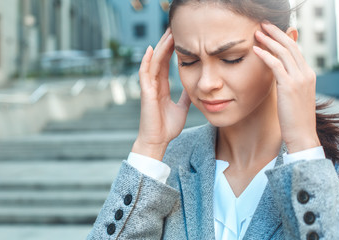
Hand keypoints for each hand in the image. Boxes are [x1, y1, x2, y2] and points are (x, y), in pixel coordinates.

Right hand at [132, 28, 190, 159]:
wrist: (158, 141)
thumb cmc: (167, 127)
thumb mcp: (181, 108)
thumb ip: (184, 96)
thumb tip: (193, 87)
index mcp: (162, 87)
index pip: (166, 64)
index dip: (171, 50)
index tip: (180, 38)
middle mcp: (154, 85)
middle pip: (159, 59)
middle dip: (166, 43)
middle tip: (174, 28)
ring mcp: (149, 88)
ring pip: (153, 62)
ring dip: (160, 48)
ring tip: (167, 33)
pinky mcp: (146, 93)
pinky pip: (145, 74)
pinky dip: (147, 61)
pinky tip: (151, 49)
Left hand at [253, 22, 320, 152]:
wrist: (301, 134)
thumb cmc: (294, 118)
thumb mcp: (294, 97)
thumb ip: (288, 83)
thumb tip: (278, 77)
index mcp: (308, 75)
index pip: (296, 50)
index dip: (283, 39)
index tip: (271, 33)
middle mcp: (306, 74)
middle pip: (291, 46)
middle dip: (277, 33)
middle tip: (263, 25)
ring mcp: (299, 79)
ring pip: (284, 52)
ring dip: (269, 40)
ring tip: (257, 33)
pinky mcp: (289, 86)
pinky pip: (276, 65)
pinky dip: (265, 55)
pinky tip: (255, 50)